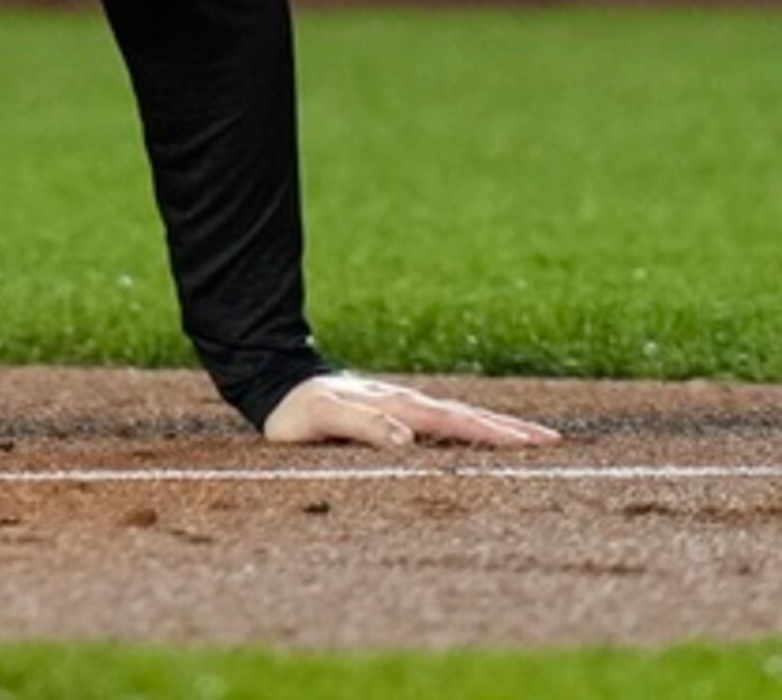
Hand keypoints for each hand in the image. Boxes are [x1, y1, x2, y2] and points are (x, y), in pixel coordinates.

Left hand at [262, 371, 558, 450]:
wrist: (276, 386)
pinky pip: (441, 420)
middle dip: (509, 428)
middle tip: (553, 441)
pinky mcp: (394, 413)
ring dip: (495, 424)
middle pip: (466, 416)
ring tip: (533, 437)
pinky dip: (470, 425)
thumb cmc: (297, 412)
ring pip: (458, 416)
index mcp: (396, 407)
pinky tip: (484, 433)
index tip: (531, 443)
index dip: (491, 433)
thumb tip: (408, 441)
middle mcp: (405, 404)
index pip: (454, 422)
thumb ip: (364, 426)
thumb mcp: (324, 419)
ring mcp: (402, 406)